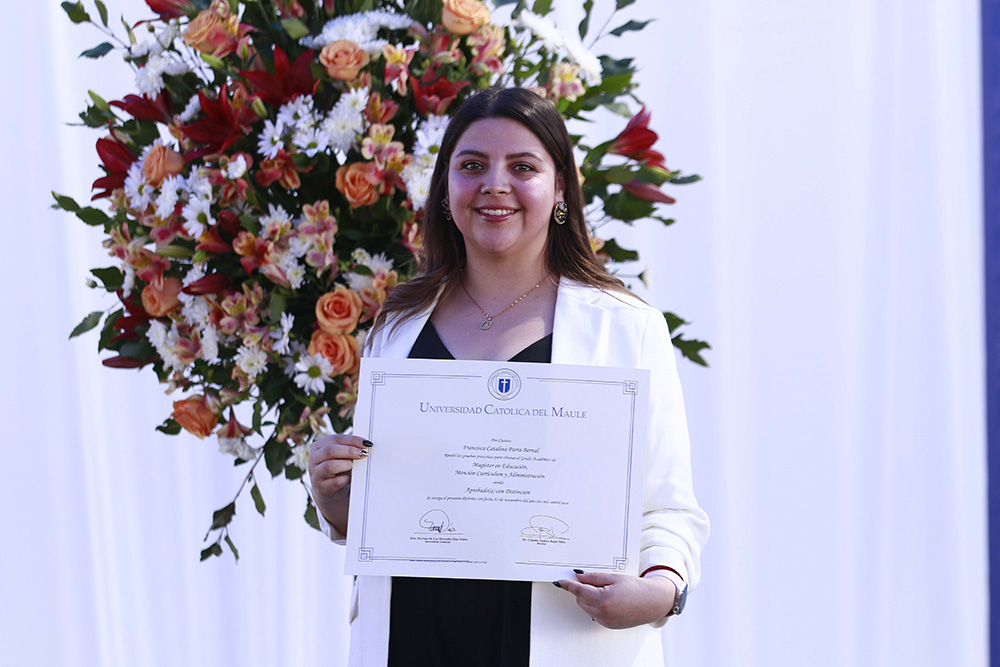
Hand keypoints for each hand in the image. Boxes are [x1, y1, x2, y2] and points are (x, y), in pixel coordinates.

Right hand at [307, 434, 370, 534]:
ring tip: (354, 466)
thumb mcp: (341, 456)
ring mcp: (315, 474)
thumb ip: (349, 448)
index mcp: (318, 446)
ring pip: (329, 466)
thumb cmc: (338, 469)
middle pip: (330, 450)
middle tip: (363, 453)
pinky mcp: (321, 488)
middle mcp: (313, 459)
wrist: (330, 492)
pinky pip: (335, 482)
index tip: (366, 443)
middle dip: (349, 451)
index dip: (352, 440)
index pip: (335, 439)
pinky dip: (346, 479)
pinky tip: (352, 477)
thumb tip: (365, 445)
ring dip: (346, 464)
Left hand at [554, 571, 675, 628]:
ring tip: (608, 592)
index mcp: (603, 600)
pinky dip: (596, 607)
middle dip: (584, 591)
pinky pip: (595, 614)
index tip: (560, 582)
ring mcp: (606, 622)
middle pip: (581, 600)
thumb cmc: (637, 588)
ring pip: (587, 608)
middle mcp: (603, 613)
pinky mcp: (609, 626)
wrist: (653, 601)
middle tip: (598, 583)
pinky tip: (610, 601)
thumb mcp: (614, 577)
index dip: (569, 585)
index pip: (579, 591)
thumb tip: (579, 577)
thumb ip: (593, 578)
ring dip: (590, 599)